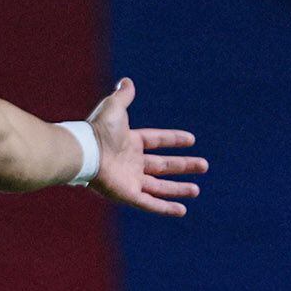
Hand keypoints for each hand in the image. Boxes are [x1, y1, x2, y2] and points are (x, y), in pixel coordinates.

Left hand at [86, 78, 206, 215]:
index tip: (191, 139)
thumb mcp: (114, 107)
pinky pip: (150, 203)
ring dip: (178, 189)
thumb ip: (123, 96)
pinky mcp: (127, 194)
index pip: (156, 140)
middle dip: (183, 166)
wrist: (87, 151)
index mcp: (129, 142)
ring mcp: (130, 180)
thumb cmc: (99, 130)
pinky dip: (166, 208)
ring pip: (159, 187)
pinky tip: (181, 210)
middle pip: (162, 166)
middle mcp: (131, 162)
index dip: (173, 139)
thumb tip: (126, 81)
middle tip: (204, 165)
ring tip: (195, 190)